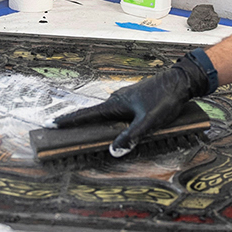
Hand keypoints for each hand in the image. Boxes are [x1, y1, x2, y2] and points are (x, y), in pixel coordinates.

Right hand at [52, 52, 209, 155]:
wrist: (181, 80)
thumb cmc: (165, 100)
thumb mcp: (148, 121)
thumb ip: (131, 136)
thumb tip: (113, 151)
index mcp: (115, 105)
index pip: (86, 115)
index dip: (68, 121)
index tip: (50, 124)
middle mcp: (116, 100)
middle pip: (92, 114)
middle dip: (76, 122)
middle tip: (60, 130)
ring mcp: (124, 98)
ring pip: (104, 113)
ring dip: (93, 121)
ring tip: (82, 131)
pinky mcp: (133, 98)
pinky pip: (115, 111)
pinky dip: (107, 118)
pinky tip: (111, 124)